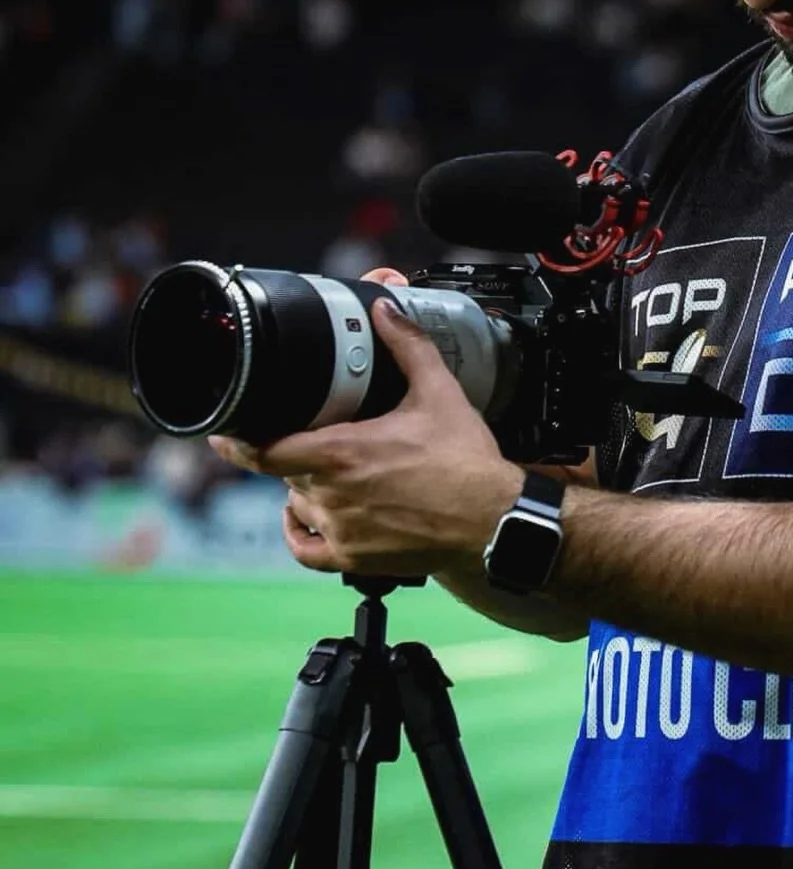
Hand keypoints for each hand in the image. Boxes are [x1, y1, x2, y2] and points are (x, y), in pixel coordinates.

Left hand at [208, 294, 523, 577]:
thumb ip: (406, 346)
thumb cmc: (466, 461)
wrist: (491, 519)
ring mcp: (341, 530)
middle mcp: (332, 494)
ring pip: (297, 504)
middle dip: (292, 452)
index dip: (238, 441)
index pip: (265, 450)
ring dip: (302, 486)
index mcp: (342, 452)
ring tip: (327, 469)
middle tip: (309, 437)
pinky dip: (297, 534)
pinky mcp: (354, 557)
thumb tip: (385, 311)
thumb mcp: (439, 392)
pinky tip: (302, 518)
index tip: (225, 430)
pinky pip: (306, 551)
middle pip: (284, 471)